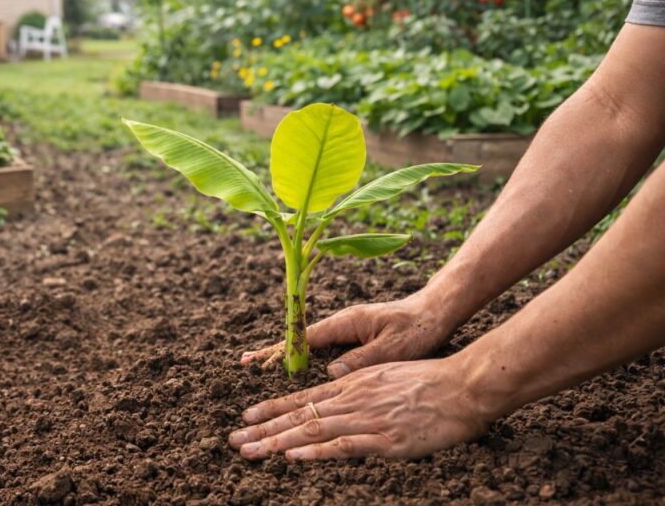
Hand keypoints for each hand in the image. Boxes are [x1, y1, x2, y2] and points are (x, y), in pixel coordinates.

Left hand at [228, 357, 493, 460]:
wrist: (463, 386)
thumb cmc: (429, 382)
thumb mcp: (385, 375)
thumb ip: (359, 386)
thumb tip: (338, 391)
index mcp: (352, 384)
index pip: (303, 398)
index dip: (273, 408)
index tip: (247, 417)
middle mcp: (352, 399)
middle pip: (299, 415)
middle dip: (263, 429)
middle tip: (235, 440)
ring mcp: (366, 419)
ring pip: (312, 429)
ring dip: (277, 441)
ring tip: (250, 450)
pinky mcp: (384, 439)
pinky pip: (343, 445)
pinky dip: (316, 451)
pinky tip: (293, 455)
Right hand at [241, 294, 458, 377]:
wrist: (437, 312)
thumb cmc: (419, 328)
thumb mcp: (394, 347)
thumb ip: (362, 359)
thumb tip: (332, 373)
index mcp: (346, 322)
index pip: (305, 337)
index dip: (281, 350)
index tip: (257, 360)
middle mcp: (342, 324)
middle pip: (300, 338)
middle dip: (274, 351)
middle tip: (246, 363)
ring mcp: (347, 330)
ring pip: (310, 344)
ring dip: (288, 354)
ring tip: (262, 367)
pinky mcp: (355, 337)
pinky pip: (323, 348)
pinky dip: (306, 357)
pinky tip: (298, 370)